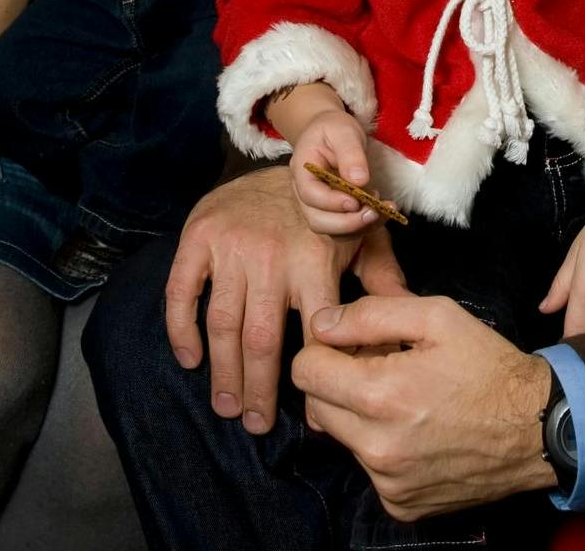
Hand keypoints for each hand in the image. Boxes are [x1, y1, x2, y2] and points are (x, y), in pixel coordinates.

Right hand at [164, 166, 406, 433]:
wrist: (293, 159)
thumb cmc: (329, 214)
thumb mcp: (364, 240)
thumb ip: (382, 281)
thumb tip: (403, 326)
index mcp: (314, 260)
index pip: (313, 332)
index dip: (312, 376)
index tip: (310, 412)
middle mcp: (272, 255)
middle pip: (261, 339)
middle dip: (258, 389)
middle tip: (255, 425)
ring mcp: (232, 246)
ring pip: (223, 323)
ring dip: (223, 372)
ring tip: (228, 407)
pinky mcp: (200, 237)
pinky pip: (182, 292)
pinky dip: (181, 330)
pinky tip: (191, 360)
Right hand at [291, 109, 380, 235]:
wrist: (330, 132)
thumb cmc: (333, 128)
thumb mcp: (343, 131)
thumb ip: (350, 153)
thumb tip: (359, 181)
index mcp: (302, 170)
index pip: (311, 195)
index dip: (332, 203)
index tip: (356, 201)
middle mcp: (305, 193)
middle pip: (317, 220)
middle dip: (347, 223)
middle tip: (374, 212)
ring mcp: (317, 205)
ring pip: (331, 229)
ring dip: (358, 227)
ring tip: (382, 211)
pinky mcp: (333, 211)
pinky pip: (345, 228)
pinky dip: (365, 226)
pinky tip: (382, 212)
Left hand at [292, 295, 555, 520]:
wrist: (538, 427)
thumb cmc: (488, 365)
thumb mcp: (436, 316)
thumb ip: (371, 314)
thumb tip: (321, 324)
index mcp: (382, 395)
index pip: (305, 371)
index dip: (324, 348)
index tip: (352, 344)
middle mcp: (378, 446)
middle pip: (315, 405)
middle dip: (336, 380)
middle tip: (378, 366)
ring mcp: (389, 482)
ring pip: (341, 436)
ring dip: (359, 414)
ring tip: (405, 397)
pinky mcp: (402, 504)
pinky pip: (368, 468)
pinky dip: (382, 446)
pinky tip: (416, 429)